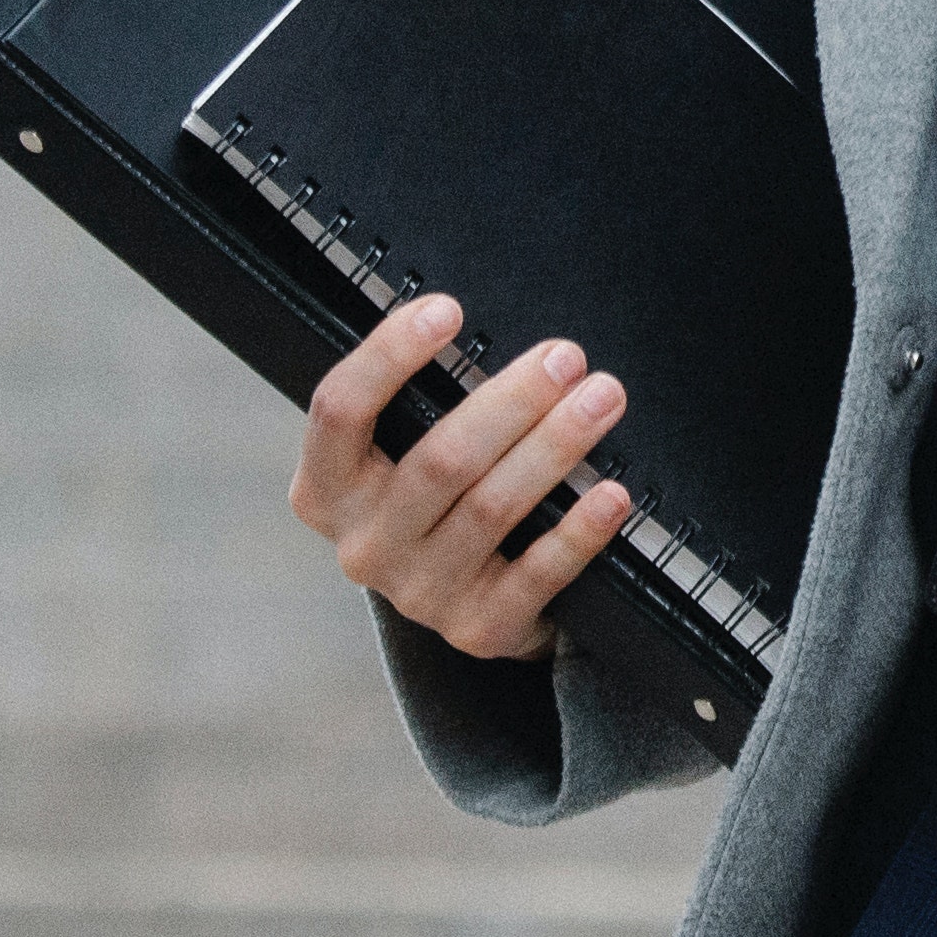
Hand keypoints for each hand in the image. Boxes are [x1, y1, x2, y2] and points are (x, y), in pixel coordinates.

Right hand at [293, 293, 635, 663]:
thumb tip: (489, 334)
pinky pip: (537, 573)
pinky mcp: (478, 628)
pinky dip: (578, 530)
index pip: (340, 410)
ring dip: (555, 447)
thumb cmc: (439, 502)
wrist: (469, 605)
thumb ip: (422, 406)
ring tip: (602, 398)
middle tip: (565, 357)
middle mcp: (363, 545)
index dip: (389, 356)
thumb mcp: (403, 457)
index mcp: (326, 490)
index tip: (448, 308)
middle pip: (439, 460)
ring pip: (492, 508)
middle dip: (512, 401)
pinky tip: (610, 493)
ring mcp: (419, 594)